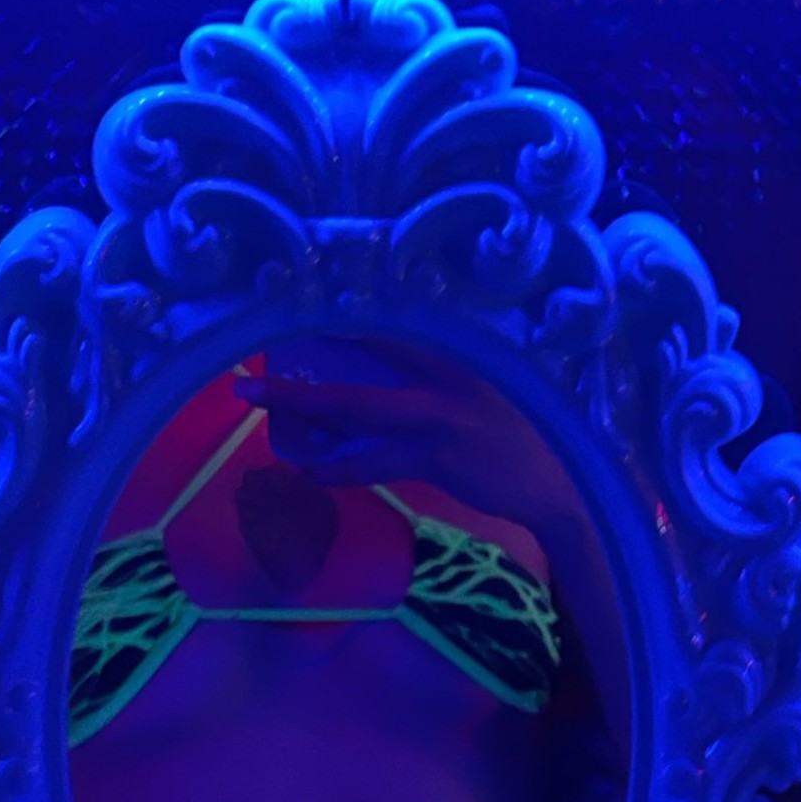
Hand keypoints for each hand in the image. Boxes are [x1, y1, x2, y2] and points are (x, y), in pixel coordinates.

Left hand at [233, 339, 579, 533]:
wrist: (555, 482)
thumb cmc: (513, 443)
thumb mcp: (474, 404)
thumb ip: (430, 396)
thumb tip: (373, 406)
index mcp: (448, 363)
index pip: (383, 340)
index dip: (336, 330)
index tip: (291, 319)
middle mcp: (438, 383)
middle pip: (351, 387)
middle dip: (296, 390)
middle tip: (246, 385)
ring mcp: (437, 420)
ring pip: (356, 424)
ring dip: (308, 429)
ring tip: (267, 427)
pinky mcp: (438, 456)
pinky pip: (375, 464)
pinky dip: (342, 471)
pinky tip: (314, 473)